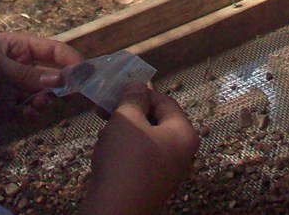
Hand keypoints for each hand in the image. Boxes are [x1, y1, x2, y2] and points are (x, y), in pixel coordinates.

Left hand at [0, 31, 82, 126]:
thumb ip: (27, 74)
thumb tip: (60, 80)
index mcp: (19, 48)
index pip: (52, 51)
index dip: (70, 59)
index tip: (85, 73)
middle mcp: (20, 68)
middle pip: (51, 75)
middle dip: (60, 85)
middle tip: (69, 95)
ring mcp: (14, 89)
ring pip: (42, 96)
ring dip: (46, 100)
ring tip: (40, 104)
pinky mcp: (7, 110)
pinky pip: (27, 113)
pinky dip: (32, 115)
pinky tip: (28, 113)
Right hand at [79, 84, 198, 214]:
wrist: (113, 212)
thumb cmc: (125, 160)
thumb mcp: (127, 119)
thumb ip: (133, 98)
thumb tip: (138, 86)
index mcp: (184, 135)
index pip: (165, 101)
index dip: (140, 92)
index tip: (117, 90)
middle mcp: (181, 154)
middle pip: (155, 121)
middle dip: (128, 115)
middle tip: (104, 111)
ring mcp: (167, 172)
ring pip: (143, 140)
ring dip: (122, 134)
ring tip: (104, 137)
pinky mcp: (150, 186)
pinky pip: (138, 160)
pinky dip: (121, 153)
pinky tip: (105, 156)